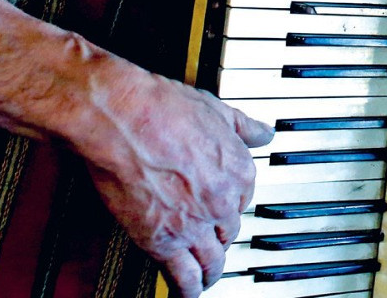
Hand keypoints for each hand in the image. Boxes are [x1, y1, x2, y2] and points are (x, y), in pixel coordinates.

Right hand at [79, 63, 273, 297]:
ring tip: (207, 274)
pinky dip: (189, 290)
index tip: (223, 203)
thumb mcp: (213, 108)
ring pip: (213, 261)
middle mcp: (222, 201)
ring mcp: (194, 224)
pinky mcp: (163, 242)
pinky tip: (188, 293)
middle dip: (219, 233)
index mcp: (238, 169)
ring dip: (212, 270)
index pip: (244, 197)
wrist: (123, 117)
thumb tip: (263, 133)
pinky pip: (184, 279)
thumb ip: (243, 125)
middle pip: (228, 229)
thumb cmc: (161, 107)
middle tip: (210, 234)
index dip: (231, 201)